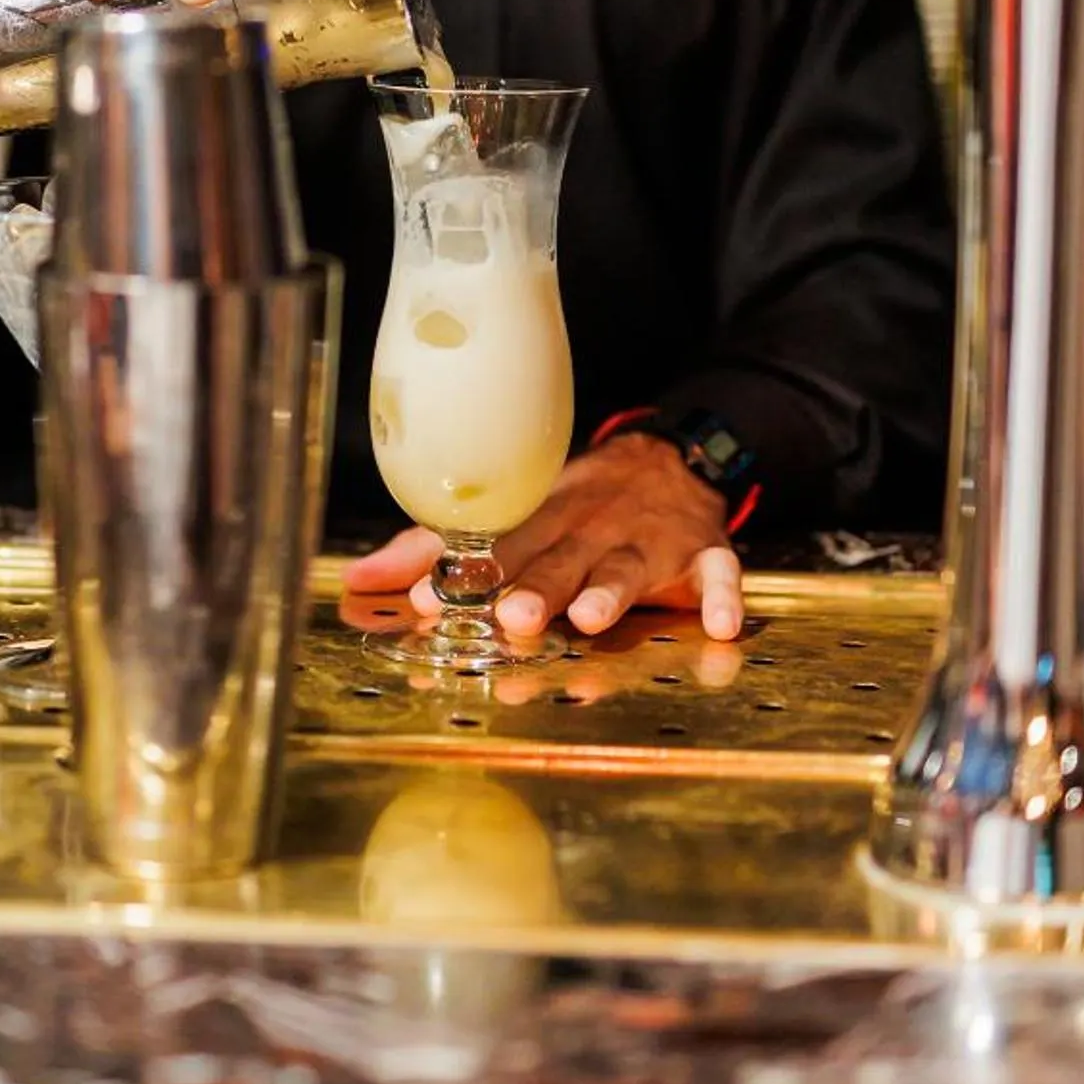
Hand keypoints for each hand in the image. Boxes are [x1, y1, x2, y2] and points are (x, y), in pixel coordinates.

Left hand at [345, 433, 743, 641]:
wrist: (669, 459)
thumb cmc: (576, 504)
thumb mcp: (511, 517)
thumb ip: (435, 550)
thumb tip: (360, 578)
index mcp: (541, 522)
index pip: (498, 549)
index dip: (465, 575)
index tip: (428, 600)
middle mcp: (592, 531)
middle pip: (560, 560)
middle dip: (536, 588)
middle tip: (512, 617)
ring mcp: (649, 542)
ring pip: (628, 567)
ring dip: (611, 591)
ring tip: (592, 617)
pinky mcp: (703, 554)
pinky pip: (719, 573)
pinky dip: (724, 596)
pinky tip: (721, 624)